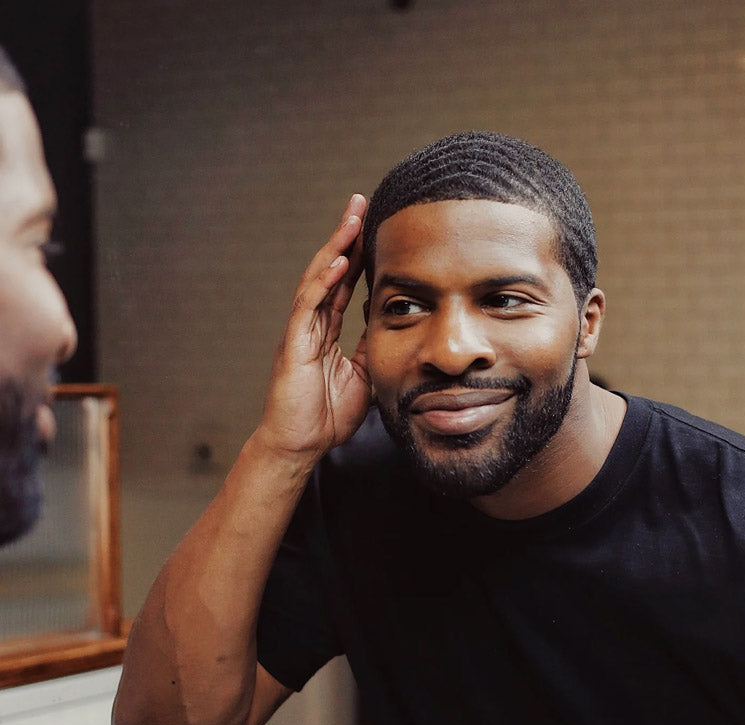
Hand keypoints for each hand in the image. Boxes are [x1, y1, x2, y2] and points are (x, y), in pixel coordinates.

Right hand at [260, 194, 371, 461]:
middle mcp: (310, 325)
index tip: (374, 227)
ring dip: (334, 247)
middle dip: (345, 237)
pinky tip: (338, 261)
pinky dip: (322, 282)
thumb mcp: (364, 377)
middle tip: (361, 203)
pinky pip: (308, 306)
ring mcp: (300, 332)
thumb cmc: (326, 417)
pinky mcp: (294, 345)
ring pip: (317, 279)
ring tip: (352, 218)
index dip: (357, 256)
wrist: (300, 445)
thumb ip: (373, 349)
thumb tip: (396, 329)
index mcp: (325, 332)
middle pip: (328, 271)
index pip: (343, 284)